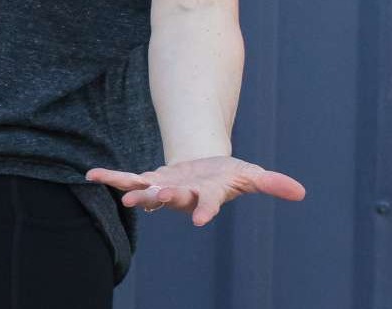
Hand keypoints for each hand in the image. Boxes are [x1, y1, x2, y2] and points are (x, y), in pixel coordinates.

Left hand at [87, 154, 305, 225]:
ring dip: (136, 193)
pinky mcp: (150, 179)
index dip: (204, 211)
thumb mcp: (252, 176)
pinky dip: (110, 178)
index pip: (208, 205)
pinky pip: (127, 179)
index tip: (200, 221)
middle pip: (173, 197)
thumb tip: (301, 192)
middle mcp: (184, 195)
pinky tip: (91, 175)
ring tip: (123, 198)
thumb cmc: (230, 175)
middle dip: (164, 197)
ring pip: (148, 191)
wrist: (206, 170)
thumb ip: (272, 184)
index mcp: (208, 195)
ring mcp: (165, 188)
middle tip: (154, 197)